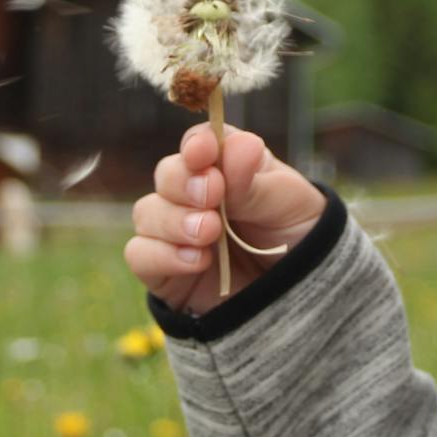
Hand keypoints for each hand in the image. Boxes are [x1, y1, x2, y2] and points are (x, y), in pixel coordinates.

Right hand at [125, 121, 326, 313]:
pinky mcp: (163, 269)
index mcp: (225, 166)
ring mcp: (175, 231)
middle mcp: (193, 194)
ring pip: (147, 212)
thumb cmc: (295, 235)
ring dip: (174, 220)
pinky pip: (140, 254)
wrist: (297, 293)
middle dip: (184, 182)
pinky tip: (197, 260)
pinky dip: (162, 254)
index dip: (196, 145)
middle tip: (212, 194)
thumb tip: (241, 144)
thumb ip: (257, 182)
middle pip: (166, 174)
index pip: (198, 144)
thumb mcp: (288, 204)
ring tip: (209, 233)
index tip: (204, 152)